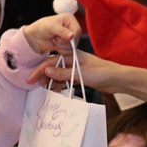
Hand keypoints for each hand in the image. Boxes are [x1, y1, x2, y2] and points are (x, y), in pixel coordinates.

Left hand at [22, 13, 79, 55]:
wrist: (34, 37)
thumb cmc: (41, 27)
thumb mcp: (51, 27)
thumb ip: (62, 31)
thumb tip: (72, 36)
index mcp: (69, 19)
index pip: (78, 30)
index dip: (71, 37)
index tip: (61, 38)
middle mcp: (72, 27)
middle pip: (76, 40)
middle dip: (64, 42)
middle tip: (54, 38)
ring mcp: (70, 37)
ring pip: (73, 47)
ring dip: (62, 46)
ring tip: (54, 40)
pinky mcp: (67, 45)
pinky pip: (69, 51)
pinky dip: (62, 51)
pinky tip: (55, 46)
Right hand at [28, 50, 146, 101]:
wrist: (117, 79)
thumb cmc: (101, 73)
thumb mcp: (79, 73)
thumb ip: (62, 73)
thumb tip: (46, 71)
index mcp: (70, 55)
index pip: (50, 61)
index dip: (39, 70)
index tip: (30, 79)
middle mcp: (71, 60)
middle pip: (52, 67)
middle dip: (43, 76)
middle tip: (36, 86)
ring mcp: (75, 69)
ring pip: (58, 75)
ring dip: (51, 82)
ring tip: (45, 90)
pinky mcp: (79, 76)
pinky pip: (65, 80)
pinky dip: (59, 85)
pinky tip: (55, 91)